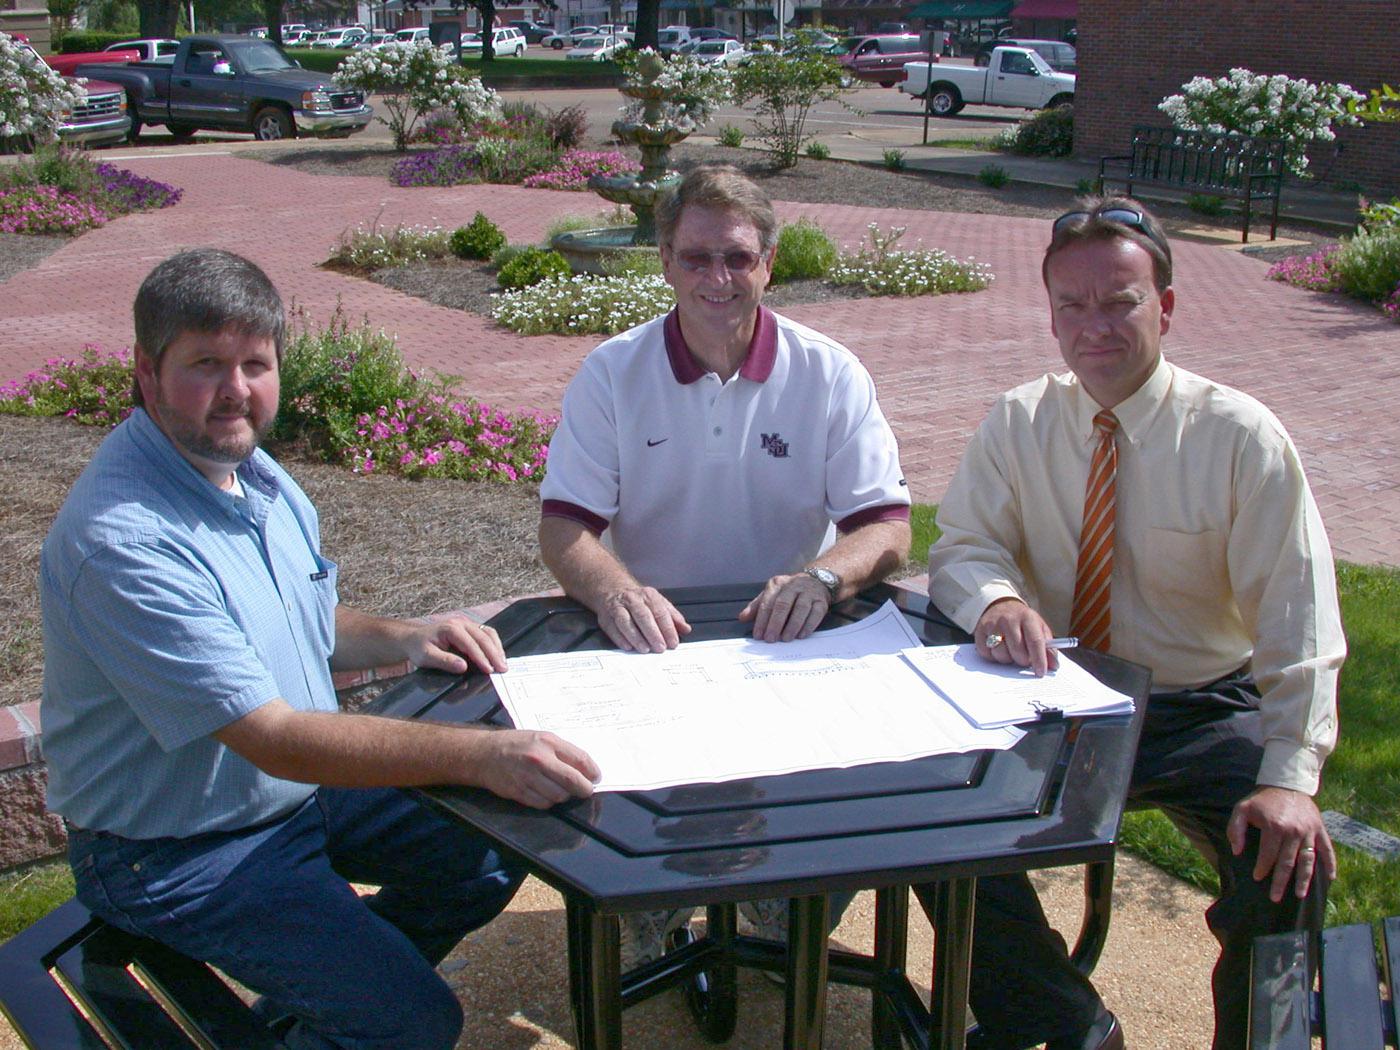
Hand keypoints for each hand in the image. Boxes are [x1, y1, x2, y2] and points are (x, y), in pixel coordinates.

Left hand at [403, 614, 506, 674]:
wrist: (414, 639)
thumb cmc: (419, 648)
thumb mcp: (426, 657)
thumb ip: (444, 661)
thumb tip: (463, 667)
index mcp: (450, 628)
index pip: (470, 643)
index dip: (481, 657)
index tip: (489, 670)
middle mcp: (461, 623)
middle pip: (483, 637)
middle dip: (494, 654)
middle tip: (502, 669)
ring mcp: (467, 624)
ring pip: (488, 634)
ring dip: (497, 649)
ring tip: (503, 664)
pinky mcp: (471, 629)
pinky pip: (487, 634)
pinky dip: (495, 645)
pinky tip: (498, 656)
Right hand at [474, 729, 600, 808]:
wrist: (484, 754)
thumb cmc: (516, 744)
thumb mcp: (541, 738)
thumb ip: (562, 751)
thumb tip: (585, 769)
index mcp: (548, 742)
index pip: (580, 759)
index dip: (592, 771)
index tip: (596, 777)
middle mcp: (539, 759)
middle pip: (572, 781)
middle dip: (584, 789)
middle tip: (586, 790)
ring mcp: (528, 777)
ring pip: (559, 795)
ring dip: (564, 795)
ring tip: (560, 789)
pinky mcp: (519, 792)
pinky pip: (544, 803)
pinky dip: (549, 801)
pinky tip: (546, 793)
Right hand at [599, 586, 690, 652]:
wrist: (612, 589)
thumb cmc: (639, 600)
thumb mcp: (659, 603)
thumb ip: (673, 616)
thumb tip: (686, 629)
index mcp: (649, 595)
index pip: (660, 612)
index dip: (668, 628)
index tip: (673, 642)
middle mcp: (633, 599)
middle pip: (643, 616)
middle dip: (653, 633)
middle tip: (660, 648)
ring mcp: (618, 607)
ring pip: (626, 622)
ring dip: (636, 637)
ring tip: (645, 649)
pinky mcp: (606, 616)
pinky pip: (612, 628)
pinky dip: (620, 638)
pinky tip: (628, 646)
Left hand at [739, 573, 829, 641]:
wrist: (816, 581)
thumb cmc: (789, 592)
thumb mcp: (771, 595)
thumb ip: (757, 606)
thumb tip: (742, 618)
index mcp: (778, 584)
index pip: (768, 602)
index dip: (762, 620)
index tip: (758, 635)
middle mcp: (794, 586)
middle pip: (783, 605)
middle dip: (775, 623)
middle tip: (770, 639)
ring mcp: (809, 592)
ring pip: (800, 609)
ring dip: (792, 626)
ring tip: (786, 639)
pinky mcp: (821, 601)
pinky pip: (815, 614)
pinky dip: (808, 626)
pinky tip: (801, 635)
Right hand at [974, 598, 1058, 676]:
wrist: (1000, 606)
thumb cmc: (1023, 621)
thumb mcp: (1039, 628)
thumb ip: (1048, 647)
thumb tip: (1054, 666)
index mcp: (1027, 617)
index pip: (1035, 641)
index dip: (1039, 659)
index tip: (1040, 672)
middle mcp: (1008, 619)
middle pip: (1017, 651)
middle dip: (1023, 660)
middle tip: (1024, 657)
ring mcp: (992, 625)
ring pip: (1001, 654)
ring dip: (1007, 659)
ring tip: (1010, 650)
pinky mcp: (980, 632)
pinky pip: (987, 654)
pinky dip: (993, 657)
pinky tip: (998, 648)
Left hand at [1227, 786, 1335, 902]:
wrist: (1287, 784)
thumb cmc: (1262, 800)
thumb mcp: (1242, 808)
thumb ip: (1235, 829)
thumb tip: (1237, 851)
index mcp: (1275, 827)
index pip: (1268, 854)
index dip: (1262, 868)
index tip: (1257, 878)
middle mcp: (1294, 832)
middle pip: (1287, 862)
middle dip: (1280, 882)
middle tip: (1275, 898)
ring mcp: (1309, 832)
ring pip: (1307, 861)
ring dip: (1304, 880)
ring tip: (1300, 895)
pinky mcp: (1320, 830)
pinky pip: (1327, 850)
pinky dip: (1330, 864)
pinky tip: (1330, 879)